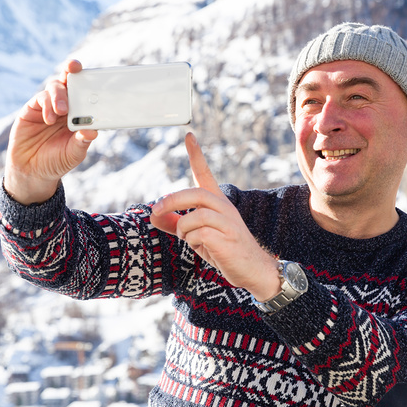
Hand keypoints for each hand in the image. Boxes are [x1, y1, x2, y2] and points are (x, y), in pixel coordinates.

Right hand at [4, 59, 98, 204]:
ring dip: (59, 95)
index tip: (99, 75)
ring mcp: (48, 105)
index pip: (87, 92)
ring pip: (55, 87)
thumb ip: (82, 141)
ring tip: (62, 111)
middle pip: (70, 81)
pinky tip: (49, 118)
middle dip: (73, 70)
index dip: (91, 81)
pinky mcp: (32, 109)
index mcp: (79, 113)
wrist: (32, 171)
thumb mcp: (74, 153)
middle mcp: (65, 106)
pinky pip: (41, 98)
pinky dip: (47, 105)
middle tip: (75, 68)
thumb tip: (93, 130)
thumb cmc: (57, 160)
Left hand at [151, 133, 281, 300]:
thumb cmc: (223, 249)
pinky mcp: (228, 239)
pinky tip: (203, 248)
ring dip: (183, 229)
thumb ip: (175, 223)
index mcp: (217, 202)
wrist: (253, 270)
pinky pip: (201, 234)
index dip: (196, 154)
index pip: (205, 173)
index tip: (188, 135)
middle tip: (156, 211)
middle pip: (194, 194)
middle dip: (171, 201)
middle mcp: (224, 207)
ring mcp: (228, 222)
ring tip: (188, 239)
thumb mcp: (197, 234)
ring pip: (195, 216)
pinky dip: (193, 242)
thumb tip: (153, 215)